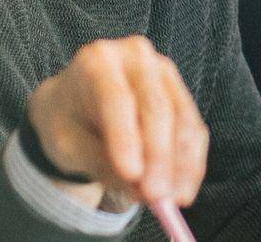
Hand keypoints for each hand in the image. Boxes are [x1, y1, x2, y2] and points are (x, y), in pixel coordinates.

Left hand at [26, 35, 208, 207]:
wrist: (75, 103)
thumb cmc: (67, 121)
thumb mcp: (66, 143)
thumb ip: (98, 161)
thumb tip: (139, 188)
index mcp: (98, 61)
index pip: (117, 98)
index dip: (126, 137)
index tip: (131, 175)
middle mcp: (137, 57)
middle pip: (156, 106)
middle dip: (159, 157)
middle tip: (155, 196)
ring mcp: (164, 73)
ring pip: (182, 120)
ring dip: (181, 165)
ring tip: (170, 203)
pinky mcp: (181, 95)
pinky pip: (194, 130)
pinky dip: (191, 164)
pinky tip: (182, 191)